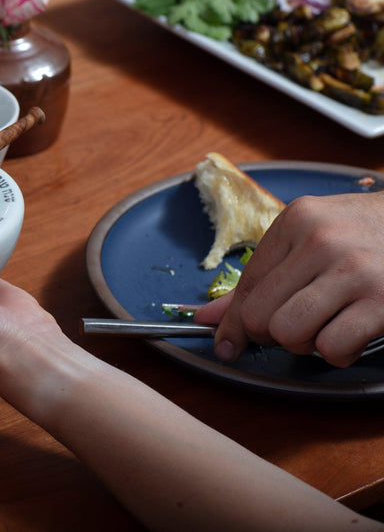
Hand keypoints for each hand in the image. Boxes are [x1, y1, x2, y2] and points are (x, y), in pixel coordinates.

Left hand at [195, 191, 383, 366]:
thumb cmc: (361, 233)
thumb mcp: (308, 238)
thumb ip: (259, 278)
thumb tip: (207, 318)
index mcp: (296, 221)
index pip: (245, 286)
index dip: (235, 322)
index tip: (229, 342)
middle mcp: (321, 242)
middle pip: (259, 315)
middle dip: (269, 333)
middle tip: (292, 326)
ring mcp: (354, 270)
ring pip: (289, 333)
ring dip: (303, 343)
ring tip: (323, 325)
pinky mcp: (383, 302)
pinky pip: (332, 348)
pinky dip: (337, 352)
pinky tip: (350, 332)